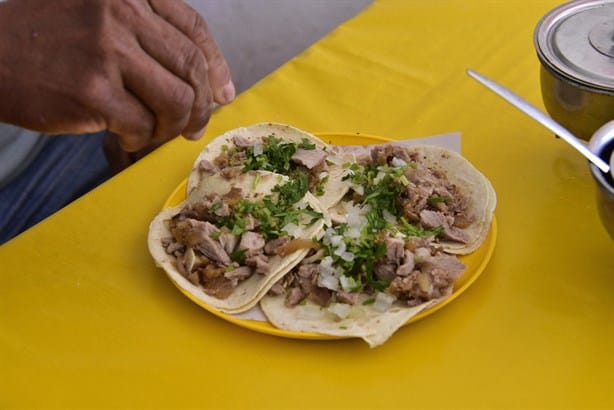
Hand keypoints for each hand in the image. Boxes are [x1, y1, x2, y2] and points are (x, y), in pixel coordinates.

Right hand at [0, 0, 233, 151]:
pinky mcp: (92, 89)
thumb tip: (216, 86)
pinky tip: (124, 137)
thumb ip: (153, 38)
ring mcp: (108, 50)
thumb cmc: (49, 38)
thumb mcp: (102, 15)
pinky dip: (140, 139)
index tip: (224, 94)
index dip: (216, 66)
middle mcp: (123, 12)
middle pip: (190, 68)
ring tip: (154, 133)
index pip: (194, 28)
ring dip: (172, 126)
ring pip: (175, 101)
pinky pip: (142, 126)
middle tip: (194, 127)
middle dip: (200, 106)